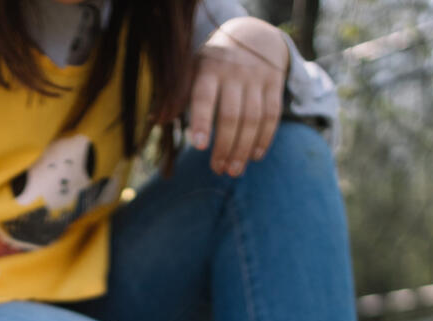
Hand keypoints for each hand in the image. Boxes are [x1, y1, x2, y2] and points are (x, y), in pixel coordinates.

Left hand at [189, 17, 289, 176]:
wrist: (252, 36)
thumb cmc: (212, 65)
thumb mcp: (192, 71)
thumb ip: (176, 95)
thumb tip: (158, 119)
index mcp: (208, 68)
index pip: (204, 97)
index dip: (201, 121)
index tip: (198, 146)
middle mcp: (234, 71)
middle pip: (230, 114)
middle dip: (224, 146)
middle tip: (218, 170)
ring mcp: (256, 77)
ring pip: (253, 118)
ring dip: (243, 148)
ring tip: (234, 171)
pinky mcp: (274, 83)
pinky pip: (272, 115)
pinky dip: (264, 138)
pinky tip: (255, 156)